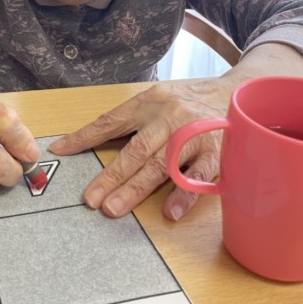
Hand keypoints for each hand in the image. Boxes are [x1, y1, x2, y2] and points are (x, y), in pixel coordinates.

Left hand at [50, 43, 302, 219]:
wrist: (241, 91)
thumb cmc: (190, 101)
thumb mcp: (157, 99)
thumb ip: (128, 121)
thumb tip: (83, 141)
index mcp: (150, 102)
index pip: (111, 121)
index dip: (85, 137)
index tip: (61, 151)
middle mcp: (170, 116)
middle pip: (136, 149)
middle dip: (111, 176)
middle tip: (90, 199)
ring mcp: (195, 134)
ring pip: (162, 164)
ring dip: (137, 188)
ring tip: (114, 208)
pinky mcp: (218, 152)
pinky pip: (200, 176)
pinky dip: (185, 194)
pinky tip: (170, 212)